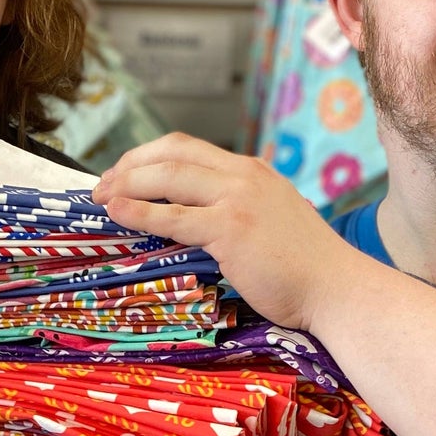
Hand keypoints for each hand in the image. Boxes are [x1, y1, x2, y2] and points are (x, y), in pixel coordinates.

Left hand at [93, 133, 351, 332]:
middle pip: (171, 154)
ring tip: (101, 198)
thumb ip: (239, 209)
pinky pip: (173, 216)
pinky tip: (118, 213)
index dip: (147, 155)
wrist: (335, 288)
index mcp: (251, 170)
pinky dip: (139, 212)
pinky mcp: (230, 228)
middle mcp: (243, 175)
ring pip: (167, 178)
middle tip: (101, 185)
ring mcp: (237, 199)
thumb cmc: (304, 268)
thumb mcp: (271, 220)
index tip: (122, 172)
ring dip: (126, 184)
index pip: (187, 147)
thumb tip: (196, 220)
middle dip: (128, 165)